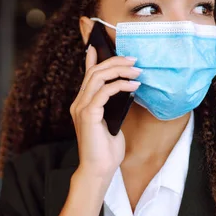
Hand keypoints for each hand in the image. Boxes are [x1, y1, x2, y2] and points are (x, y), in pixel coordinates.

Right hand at [69, 45, 140, 180]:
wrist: (99, 170)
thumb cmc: (106, 150)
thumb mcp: (112, 122)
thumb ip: (112, 105)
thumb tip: (124, 89)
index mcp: (82, 103)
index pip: (87, 75)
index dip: (92, 58)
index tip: (99, 45)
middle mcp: (79, 102)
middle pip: (94, 71)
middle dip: (115, 62)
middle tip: (134, 61)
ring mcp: (81, 108)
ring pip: (98, 77)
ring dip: (120, 71)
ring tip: (137, 71)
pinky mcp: (88, 114)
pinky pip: (104, 91)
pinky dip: (120, 85)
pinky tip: (133, 86)